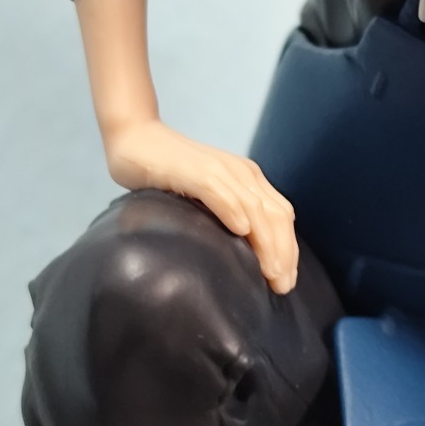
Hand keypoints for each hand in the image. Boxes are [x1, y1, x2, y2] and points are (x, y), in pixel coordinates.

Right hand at [104, 118, 298, 294]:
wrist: (135, 138)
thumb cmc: (167, 175)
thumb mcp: (208, 197)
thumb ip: (227, 217)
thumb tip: (245, 257)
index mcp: (249, 179)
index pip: (282, 216)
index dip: (289, 250)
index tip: (286, 282)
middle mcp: (241, 173)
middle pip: (276, 215)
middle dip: (283, 253)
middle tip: (282, 287)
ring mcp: (219, 170)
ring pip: (254, 208)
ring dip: (266, 242)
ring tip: (269, 272)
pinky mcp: (193, 170)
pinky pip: (218, 191)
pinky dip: (232, 211)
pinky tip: (241, 232)